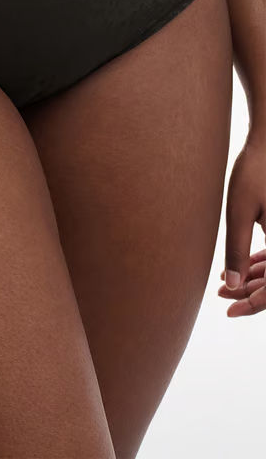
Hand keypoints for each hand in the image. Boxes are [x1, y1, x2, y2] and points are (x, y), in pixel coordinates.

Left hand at [221, 133, 265, 316]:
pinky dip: (261, 263)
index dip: (253, 304)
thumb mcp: (239, 212)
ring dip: (254, 279)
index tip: (230, 311)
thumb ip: (236, 250)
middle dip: (250, 292)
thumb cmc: (254, 172)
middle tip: (221, 296)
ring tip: (225, 285)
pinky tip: (241, 267)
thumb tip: (232, 285)